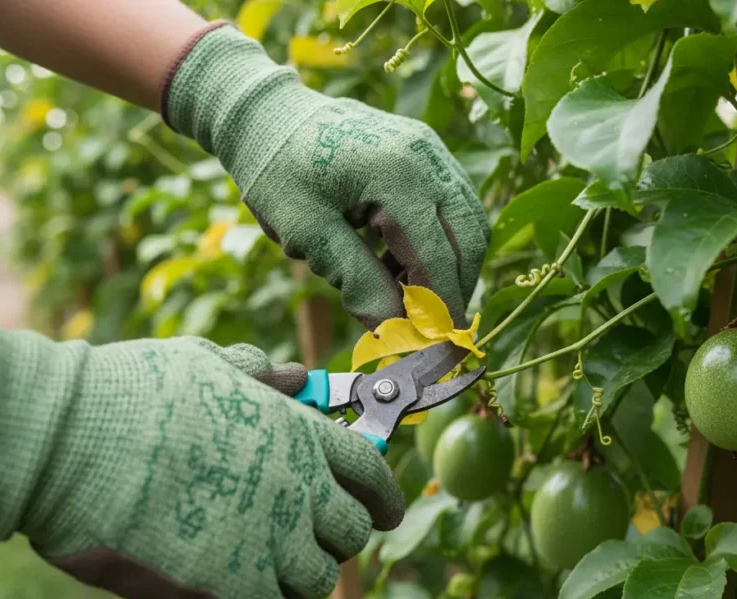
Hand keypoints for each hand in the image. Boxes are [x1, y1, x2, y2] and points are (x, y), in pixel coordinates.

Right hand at [0, 306, 403, 598]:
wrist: (67, 437)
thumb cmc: (129, 390)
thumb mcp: (204, 362)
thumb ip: (259, 373)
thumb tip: (298, 375)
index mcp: (297, 430)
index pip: (370, 471)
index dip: (383, 495)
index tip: (384, 511)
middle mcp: (298, 486)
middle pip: (349, 534)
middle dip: (332, 541)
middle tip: (301, 543)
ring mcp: (270, 540)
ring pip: (316, 583)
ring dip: (295, 585)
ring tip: (263, 577)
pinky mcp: (232, 591)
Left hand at [164, 24, 488, 329]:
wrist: (266, 115)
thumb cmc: (277, 172)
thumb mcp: (307, 234)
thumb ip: (356, 281)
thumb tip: (392, 329)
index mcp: (397, 174)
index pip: (437, 255)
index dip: (440, 306)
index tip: (437, 346)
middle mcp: (426, 156)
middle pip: (469, 237)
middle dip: (455, 288)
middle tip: (431, 326)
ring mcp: (431, 149)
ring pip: (469, 220)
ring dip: (451, 265)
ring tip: (407, 294)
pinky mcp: (427, 151)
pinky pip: (453, 203)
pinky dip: (440, 240)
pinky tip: (399, 262)